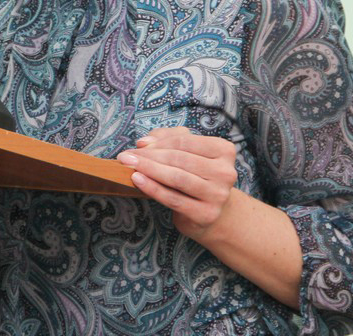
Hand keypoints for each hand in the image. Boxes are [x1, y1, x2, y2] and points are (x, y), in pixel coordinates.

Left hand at [117, 126, 237, 240]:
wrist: (210, 212)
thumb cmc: (195, 176)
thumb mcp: (185, 152)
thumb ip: (166, 139)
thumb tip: (145, 142)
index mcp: (224, 151)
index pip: (185, 141)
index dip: (158, 143)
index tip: (138, 145)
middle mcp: (225, 172)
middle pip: (180, 159)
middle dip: (149, 156)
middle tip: (126, 156)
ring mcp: (218, 195)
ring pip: (177, 178)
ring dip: (149, 170)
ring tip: (128, 166)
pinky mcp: (206, 214)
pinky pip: (173, 199)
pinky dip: (152, 188)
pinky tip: (138, 180)